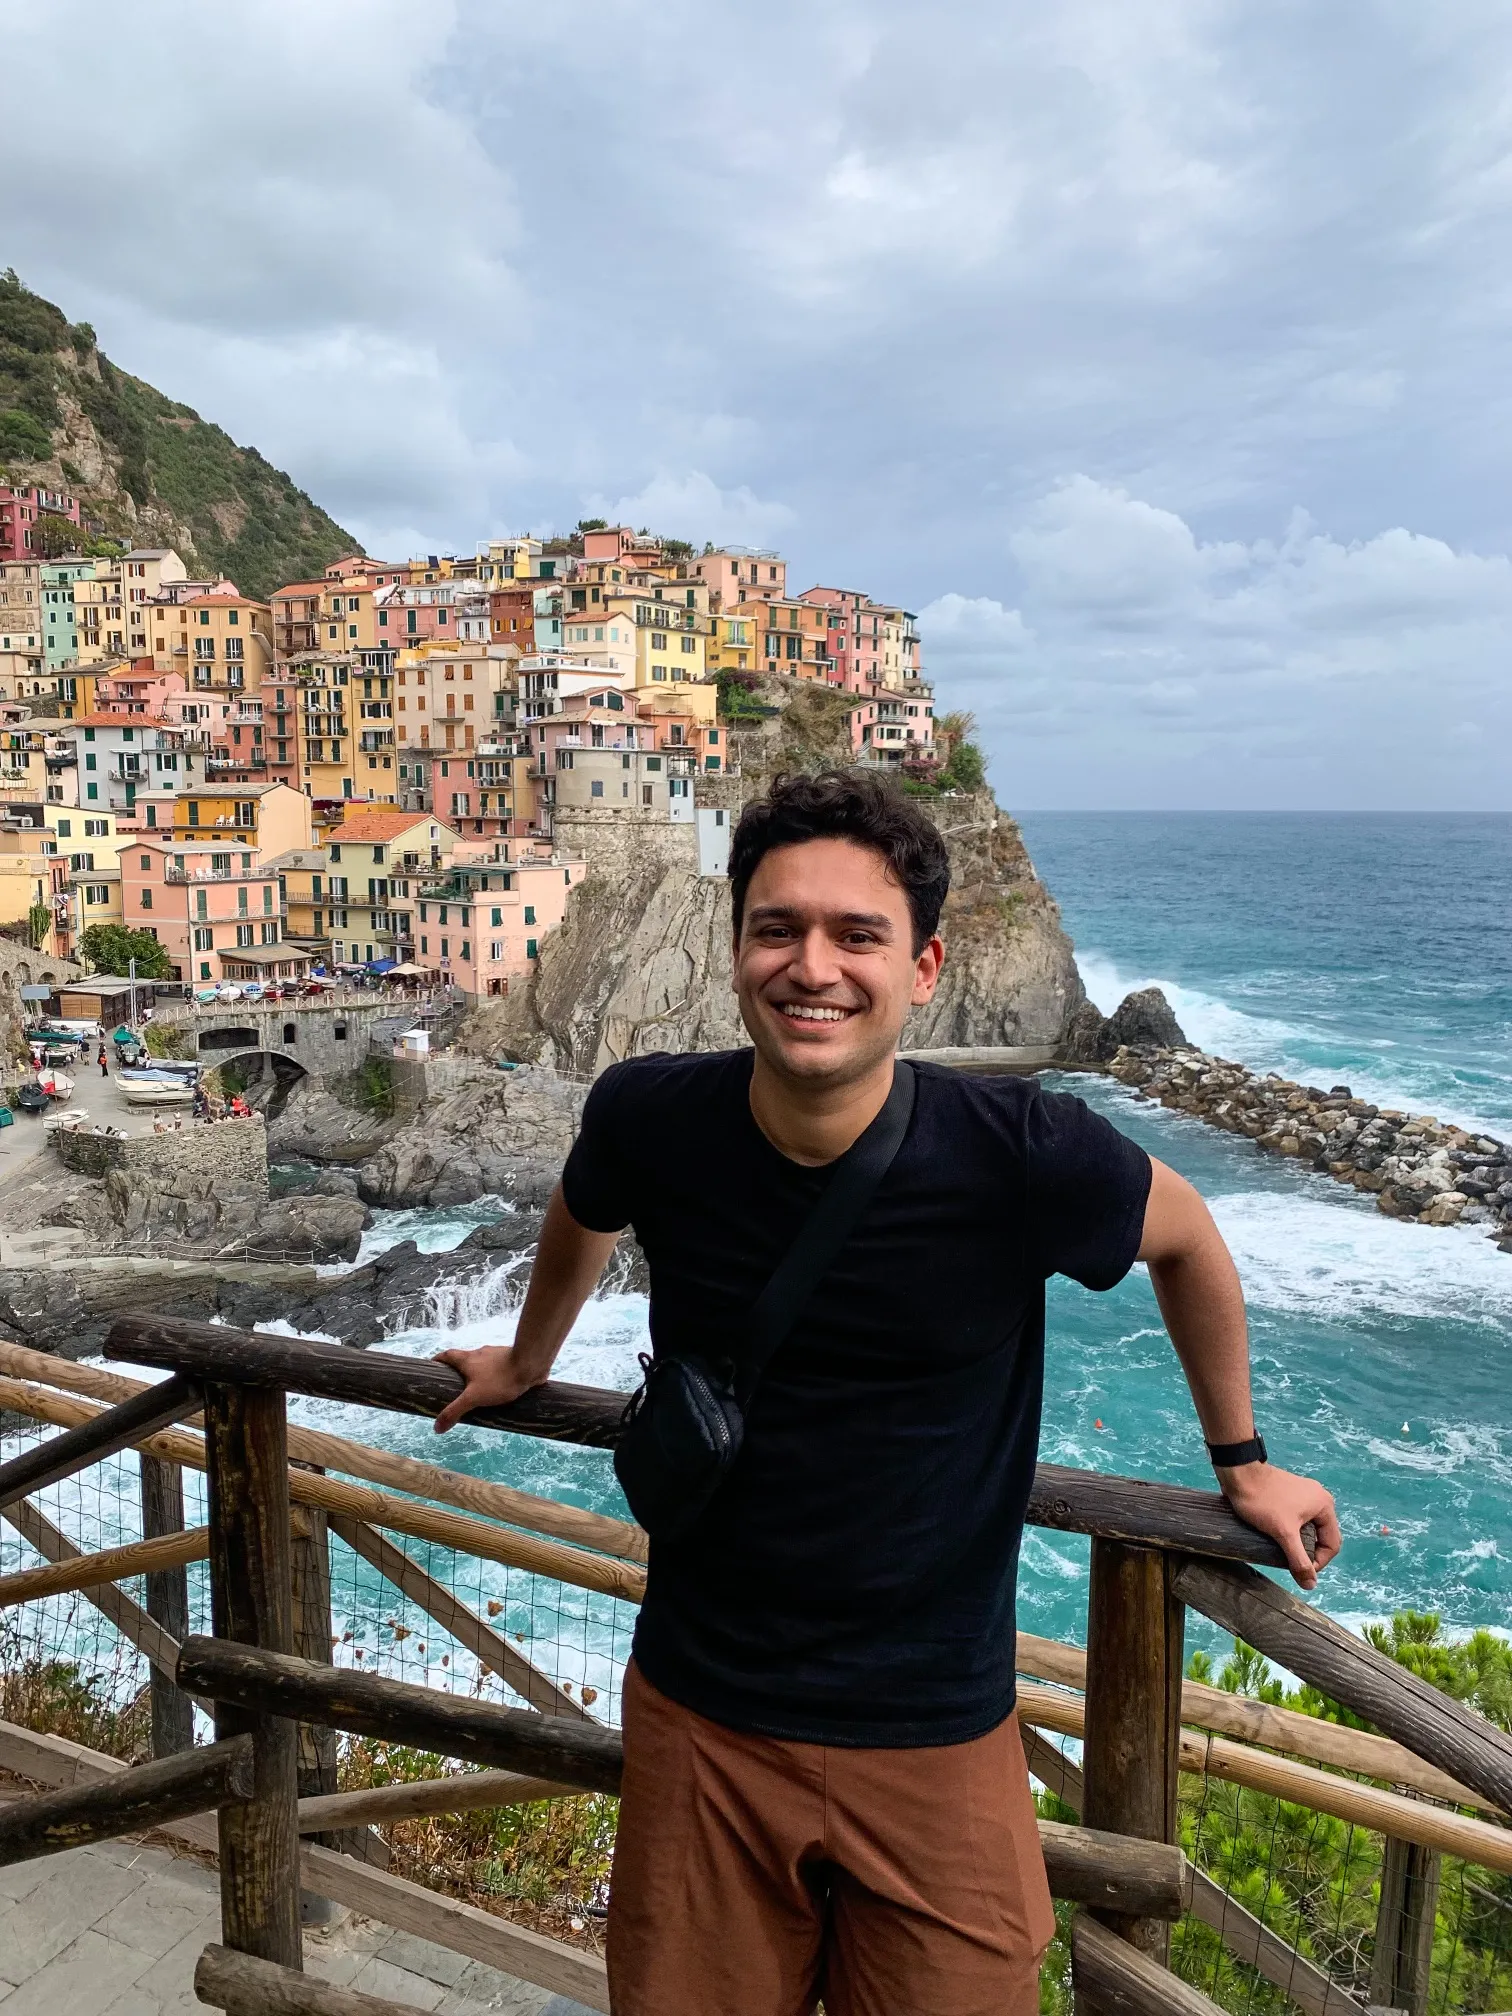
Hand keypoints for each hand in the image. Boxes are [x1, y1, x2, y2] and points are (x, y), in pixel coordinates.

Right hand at [433, 1346, 542, 1433]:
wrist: (531, 1364)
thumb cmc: (500, 1378)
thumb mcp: (473, 1398)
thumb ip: (455, 1411)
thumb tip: (436, 1428)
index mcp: (468, 1358)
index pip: (447, 1355)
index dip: (438, 1360)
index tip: (432, 1366)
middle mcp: (480, 1354)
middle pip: (464, 1359)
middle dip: (458, 1372)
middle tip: (455, 1387)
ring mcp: (497, 1355)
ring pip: (482, 1364)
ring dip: (477, 1375)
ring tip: (477, 1392)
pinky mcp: (511, 1361)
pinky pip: (497, 1369)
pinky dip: (493, 1377)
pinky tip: (498, 1390)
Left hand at [1216, 1463, 1342, 1589]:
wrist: (1238, 1472)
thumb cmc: (1262, 1500)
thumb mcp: (1283, 1533)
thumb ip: (1299, 1560)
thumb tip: (1310, 1584)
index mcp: (1325, 1505)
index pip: (1332, 1544)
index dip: (1319, 1562)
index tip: (1301, 1572)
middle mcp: (1318, 1498)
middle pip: (1321, 1536)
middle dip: (1307, 1552)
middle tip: (1290, 1563)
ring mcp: (1303, 1495)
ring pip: (1307, 1529)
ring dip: (1297, 1543)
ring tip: (1281, 1551)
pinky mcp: (1288, 1495)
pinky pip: (1296, 1520)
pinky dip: (1289, 1532)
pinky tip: (1276, 1538)